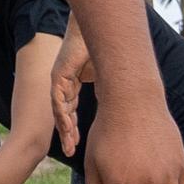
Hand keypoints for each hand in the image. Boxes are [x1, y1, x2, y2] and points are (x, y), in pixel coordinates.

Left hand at [49, 32, 98, 155]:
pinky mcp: (58, 76)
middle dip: (68, 134)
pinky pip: (59, 100)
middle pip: (63, 115)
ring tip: (70, 145)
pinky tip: (68, 128)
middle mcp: (63, 86)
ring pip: (60, 111)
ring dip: (65, 129)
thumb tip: (124, 107)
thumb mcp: (104, 77)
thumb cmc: (100, 50)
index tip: (78, 145)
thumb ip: (107, 91)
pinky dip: (63, 115)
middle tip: (72, 151)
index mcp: (72, 86)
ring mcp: (59, 82)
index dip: (74, 129)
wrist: (94, 32)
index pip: (71, 112)